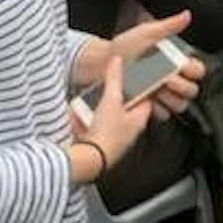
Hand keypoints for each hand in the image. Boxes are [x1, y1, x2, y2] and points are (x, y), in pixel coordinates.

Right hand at [71, 52, 155, 168]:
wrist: (89, 161)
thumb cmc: (107, 135)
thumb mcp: (111, 100)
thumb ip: (114, 79)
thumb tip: (118, 61)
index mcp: (138, 120)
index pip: (146, 98)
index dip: (140, 85)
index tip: (132, 75)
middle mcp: (128, 130)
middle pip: (122, 106)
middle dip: (111, 96)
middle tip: (104, 87)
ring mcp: (113, 137)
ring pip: (105, 116)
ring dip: (95, 108)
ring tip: (87, 100)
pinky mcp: (98, 143)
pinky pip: (91, 127)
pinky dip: (84, 120)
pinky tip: (76, 116)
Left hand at [102, 11, 204, 124]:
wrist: (102, 64)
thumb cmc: (123, 47)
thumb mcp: (146, 33)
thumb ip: (168, 26)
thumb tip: (186, 15)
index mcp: (174, 61)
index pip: (198, 70)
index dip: (193, 70)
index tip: (182, 66)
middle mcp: (172, 78)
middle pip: (192, 90)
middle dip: (181, 86)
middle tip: (167, 79)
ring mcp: (162, 94)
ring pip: (180, 104)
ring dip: (171, 99)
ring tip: (157, 89)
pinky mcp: (151, 106)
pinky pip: (164, 114)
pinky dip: (158, 109)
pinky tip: (149, 100)